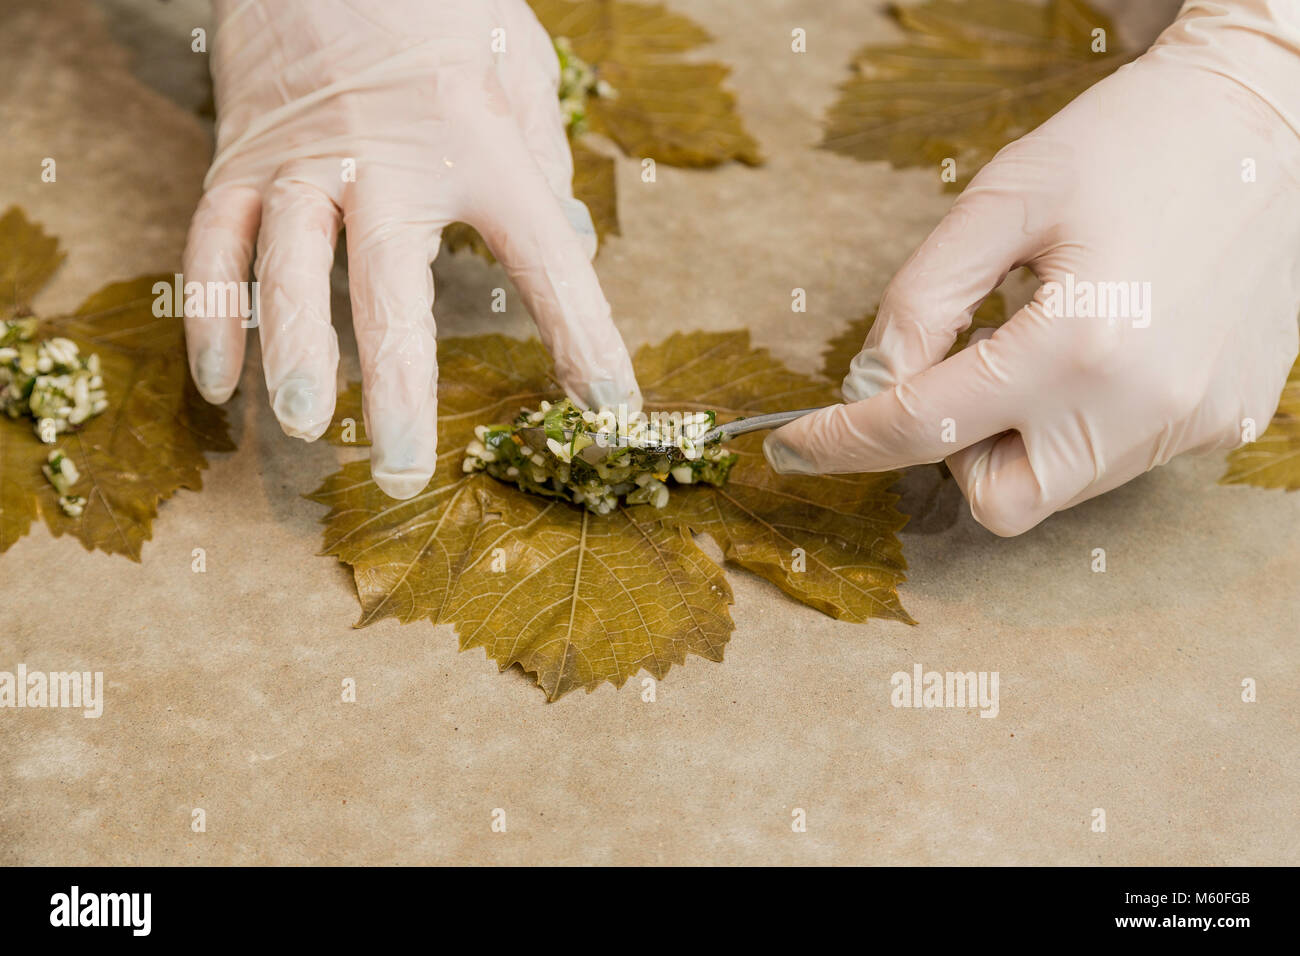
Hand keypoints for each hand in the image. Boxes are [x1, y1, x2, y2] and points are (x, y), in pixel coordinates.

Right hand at [183, 0, 640, 498]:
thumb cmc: (441, 7)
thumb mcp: (522, 66)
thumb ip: (543, 162)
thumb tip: (572, 243)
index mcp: (478, 148)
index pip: (547, 261)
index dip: (584, 340)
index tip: (610, 411)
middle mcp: (387, 163)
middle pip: (389, 291)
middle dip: (397, 390)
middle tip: (401, 471)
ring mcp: (304, 162)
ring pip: (287, 269)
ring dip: (290, 351)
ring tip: (302, 422)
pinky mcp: (240, 158)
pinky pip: (213, 244)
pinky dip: (211, 314)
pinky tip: (219, 382)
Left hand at [765, 0, 1299, 534]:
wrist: (1273, 119)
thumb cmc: (1132, 141)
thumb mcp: (1002, 200)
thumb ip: (920, 300)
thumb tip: (872, 384)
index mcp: (1080, 343)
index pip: (923, 427)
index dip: (842, 442)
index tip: (792, 448)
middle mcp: (1141, 406)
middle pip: (997, 498)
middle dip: (951, 452)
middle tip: (959, 372)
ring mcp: (1190, 424)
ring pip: (1057, 489)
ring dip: (1013, 439)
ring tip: (1036, 342)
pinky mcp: (1221, 423)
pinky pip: (1115, 459)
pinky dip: (1074, 426)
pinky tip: (1095, 350)